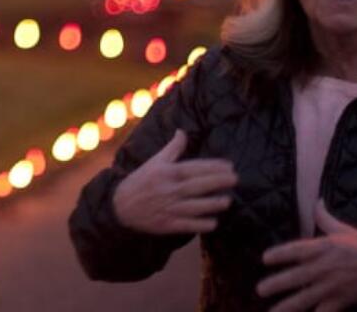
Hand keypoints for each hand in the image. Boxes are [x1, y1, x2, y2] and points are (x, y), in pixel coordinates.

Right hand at [111, 129, 237, 234]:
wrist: (120, 206)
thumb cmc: (141, 181)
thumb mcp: (154, 162)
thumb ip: (172, 148)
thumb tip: (182, 131)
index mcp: (167, 173)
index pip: (195, 168)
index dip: (213, 167)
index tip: (229, 166)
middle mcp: (170, 190)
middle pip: (199, 185)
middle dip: (219, 182)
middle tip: (236, 179)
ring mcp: (170, 208)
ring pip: (196, 206)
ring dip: (213, 203)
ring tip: (228, 200)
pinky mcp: (168, 224)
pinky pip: (189, 225)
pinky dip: (202, 224)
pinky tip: (213, 222)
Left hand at [257, 200, 356, 311]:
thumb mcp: (344, 230)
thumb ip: (325, 218)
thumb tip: (316, 201)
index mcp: (325, 247)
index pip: (298, 250)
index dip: (281, 254)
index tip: (264, 258)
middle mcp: (327, 267)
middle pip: (298, 277)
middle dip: (277, 284)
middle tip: (259, 290)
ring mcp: (334, 286)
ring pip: (307, 298)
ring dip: (288, 306)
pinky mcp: (343, 301)